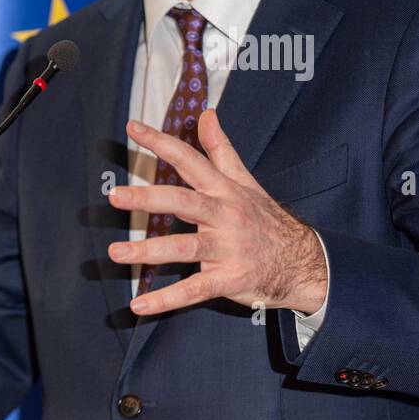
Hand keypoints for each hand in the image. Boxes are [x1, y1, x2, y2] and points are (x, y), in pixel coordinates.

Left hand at [108, 107, 327, 316]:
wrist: (301, 261)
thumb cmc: (265, 219)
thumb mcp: (245, 181)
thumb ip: (221, 149)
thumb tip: (206, 114)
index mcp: (225, 190)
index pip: (190, 160)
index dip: (161, 143)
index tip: (132, 128)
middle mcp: (225, 216)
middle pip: (184, 203)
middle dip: (149, 199)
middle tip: (116, 196)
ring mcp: (227, 249)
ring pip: (185, 248)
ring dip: (149, 252)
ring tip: (116, 253)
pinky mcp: (228, 280)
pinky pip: (194, 290)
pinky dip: (166, 299)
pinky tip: (139, 305)